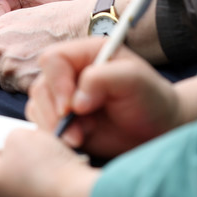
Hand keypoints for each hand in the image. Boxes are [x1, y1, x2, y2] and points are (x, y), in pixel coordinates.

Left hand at [0, 0, 95, 92]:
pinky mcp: (29, 84)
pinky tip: (46, 82)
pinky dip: (32, 95)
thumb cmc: (60, 20)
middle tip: (22, 72)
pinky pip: (21, 99)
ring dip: (17, 88)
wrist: (87, 23)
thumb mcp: (20, 20)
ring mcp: (12, 69)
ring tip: (36, 72)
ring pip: (4, 91)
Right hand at [26, 37, 180, 155]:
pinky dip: (55, 137)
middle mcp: (70, 73)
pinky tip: (79, 143)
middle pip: (40, 86)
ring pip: (37, 108)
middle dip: (55, 113)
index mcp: (85, 53)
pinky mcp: (62, 120)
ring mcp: (64, 97)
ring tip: (83, 138)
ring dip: (55, 128)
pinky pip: (41, 126)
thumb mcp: (135, 81)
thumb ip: (103, 79)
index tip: (71, 107)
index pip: (52, 59)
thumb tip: (75, 101)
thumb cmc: (151, 100)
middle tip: (79, 133)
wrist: (158, 130)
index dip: (57, 83)